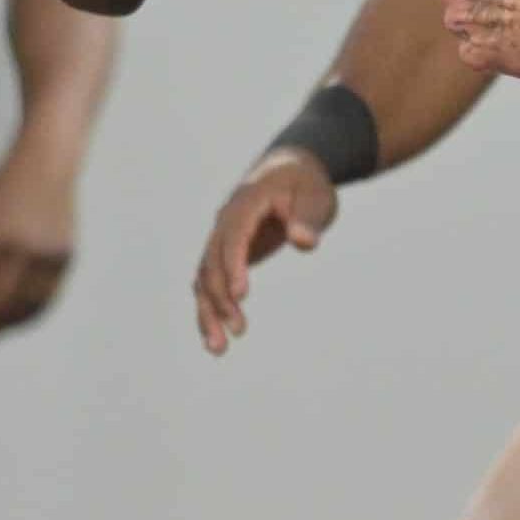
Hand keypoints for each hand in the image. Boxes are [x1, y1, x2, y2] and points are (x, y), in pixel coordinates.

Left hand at [0, 137, 77, 352]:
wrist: (48, 164)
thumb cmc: (1, 190)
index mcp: (0, 237)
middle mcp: (29, 249)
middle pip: (4, 303)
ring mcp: (52, 256)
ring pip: (28, 307)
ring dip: (2, 328)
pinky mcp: (67, 259)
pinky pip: (46, 298)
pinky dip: (26, 316)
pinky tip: (7, 324)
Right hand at [193, 148, 336, 355]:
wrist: (288, 171)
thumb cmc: (305, 184)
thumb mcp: (316, 197)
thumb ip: (309, 219)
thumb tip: (304, 241)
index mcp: (246, 202)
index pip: (234, 235)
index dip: (234, 264)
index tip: (241, 295)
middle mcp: (225, 220)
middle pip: (212, 261)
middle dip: (220, 297)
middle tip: (238, 330)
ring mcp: (221, 237)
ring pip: (204, 277)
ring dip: (208, 311)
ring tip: (219, 348)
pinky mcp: (225, 253)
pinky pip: (209, 283)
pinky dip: (210, 308)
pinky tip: (216, 338)